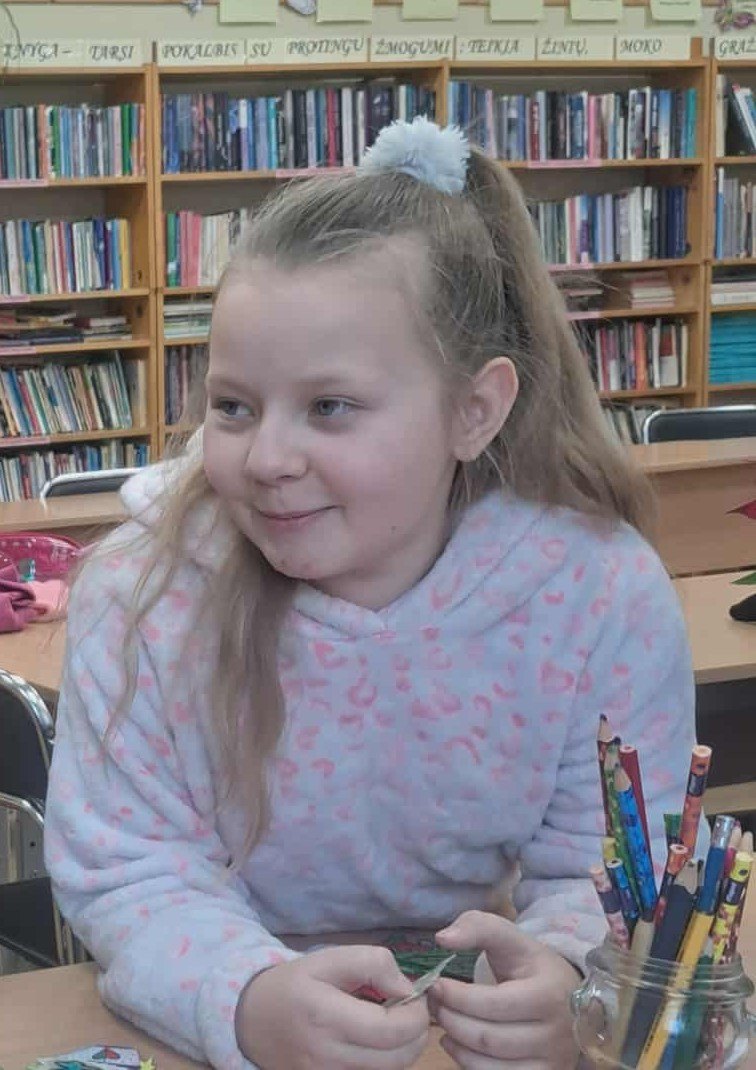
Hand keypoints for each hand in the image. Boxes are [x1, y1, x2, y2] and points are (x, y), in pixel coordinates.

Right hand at [235, 944, 429, 1069]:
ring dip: (405, 1049)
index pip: (392, 1030)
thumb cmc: (294, 984)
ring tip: (392, 1023)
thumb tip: (407, 988)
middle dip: (417, 1032)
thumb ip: (372, 963)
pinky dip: (387, 1062)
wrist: (252, 1020)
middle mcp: (328, 1056)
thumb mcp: (329, 959)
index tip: (415, 996)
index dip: (416, 1014)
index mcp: (327, 1016)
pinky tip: (377, 1041)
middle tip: (409, 1009)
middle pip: (399, 1059)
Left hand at [431, 910, 579, 1068]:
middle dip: (452, 1020)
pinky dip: (470, 1066)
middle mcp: (556, 1033)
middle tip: (434, 1005)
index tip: (436, 985)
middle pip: (490, 1038)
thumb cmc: (530, 964)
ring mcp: (552, 1061)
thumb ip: (477, 928)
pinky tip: (457, 1045)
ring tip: (443, 1024)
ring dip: (457, 1045)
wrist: (565, 994)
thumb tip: (442, 939)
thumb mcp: (509, 938)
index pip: (495, 1003)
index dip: (458, 997)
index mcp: (548, 993)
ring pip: (491, 1066)